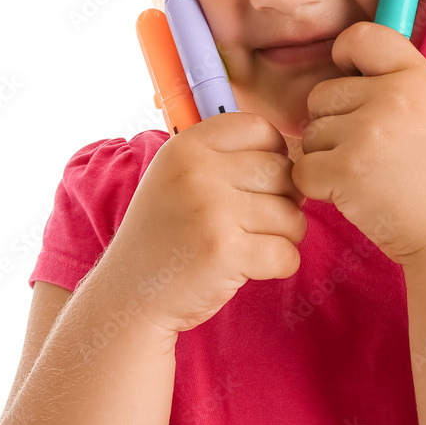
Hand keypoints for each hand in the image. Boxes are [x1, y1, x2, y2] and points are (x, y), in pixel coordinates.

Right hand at [99, 112, 306, 334]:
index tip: (260, 182)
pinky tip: (253, 268)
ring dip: (285, 236)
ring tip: (253, 245)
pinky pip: (287, 252)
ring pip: (291, 214)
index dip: (273, 155)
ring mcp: (211, 210)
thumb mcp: (179, 176)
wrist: (129, 296)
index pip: (261, 128)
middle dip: (285, 200)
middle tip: (260, 222)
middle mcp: (198, 170)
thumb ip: (227, 157)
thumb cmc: (167, 234)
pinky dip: (281, 265)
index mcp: (187, 145)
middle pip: (283, 172)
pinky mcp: (224, 252)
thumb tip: (296, 157)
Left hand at [292, 21, 425, 265]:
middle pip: (323, 93)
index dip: (346, 56)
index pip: (362, 37)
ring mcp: (368, 132)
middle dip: (334, 124)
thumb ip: (401, 82)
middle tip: (369, 153)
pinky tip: (352, 196)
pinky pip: (304, 168)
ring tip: (368, 177)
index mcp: (420, 75)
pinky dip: (318, 187)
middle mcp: (394, 96)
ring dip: (327, 157)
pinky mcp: (345, 171)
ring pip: (312, 132)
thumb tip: (351, 63)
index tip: (350, 79)